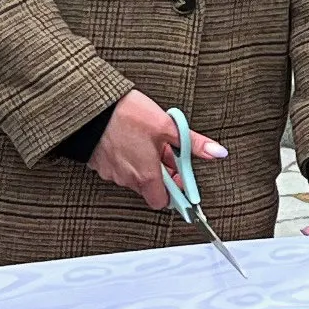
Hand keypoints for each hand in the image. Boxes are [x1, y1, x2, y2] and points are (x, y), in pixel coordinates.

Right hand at [88, 90, 219, 209]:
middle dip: (160, 172)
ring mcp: (111, 173)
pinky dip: (126, 158)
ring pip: (133, 176)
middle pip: (150, 187)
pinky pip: (118, 167)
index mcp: (146, 176)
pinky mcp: (99, 164)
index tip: (180, 175)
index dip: (174, 191)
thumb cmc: (127, 116)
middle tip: (164, 150)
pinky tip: (128, 140)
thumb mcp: (167, 126)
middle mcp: (127, 179)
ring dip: (143, 164)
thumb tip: (217, 152)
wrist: (92, 107)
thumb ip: (193, 143)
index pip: (163, 202)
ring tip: (145, 141)